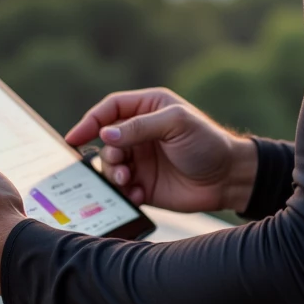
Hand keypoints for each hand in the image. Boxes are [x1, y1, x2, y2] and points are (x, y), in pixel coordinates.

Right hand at [65, 88, 257, 213]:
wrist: (229, 178)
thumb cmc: (207, 142)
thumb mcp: (176, 124)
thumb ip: (139, 126)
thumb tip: (105, 134)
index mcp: (149, 109)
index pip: (111, 109)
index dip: (91, 120)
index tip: (75, 137)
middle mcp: (140, 133)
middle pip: (106, 140)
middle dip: (107, 153)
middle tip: (120, 165)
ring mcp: (141, 160)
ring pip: (109, 166)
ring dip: (112, 174)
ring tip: (127, 181)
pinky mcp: (143, 185)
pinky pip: (120, 189)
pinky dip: (122, 193)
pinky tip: (136, 194)